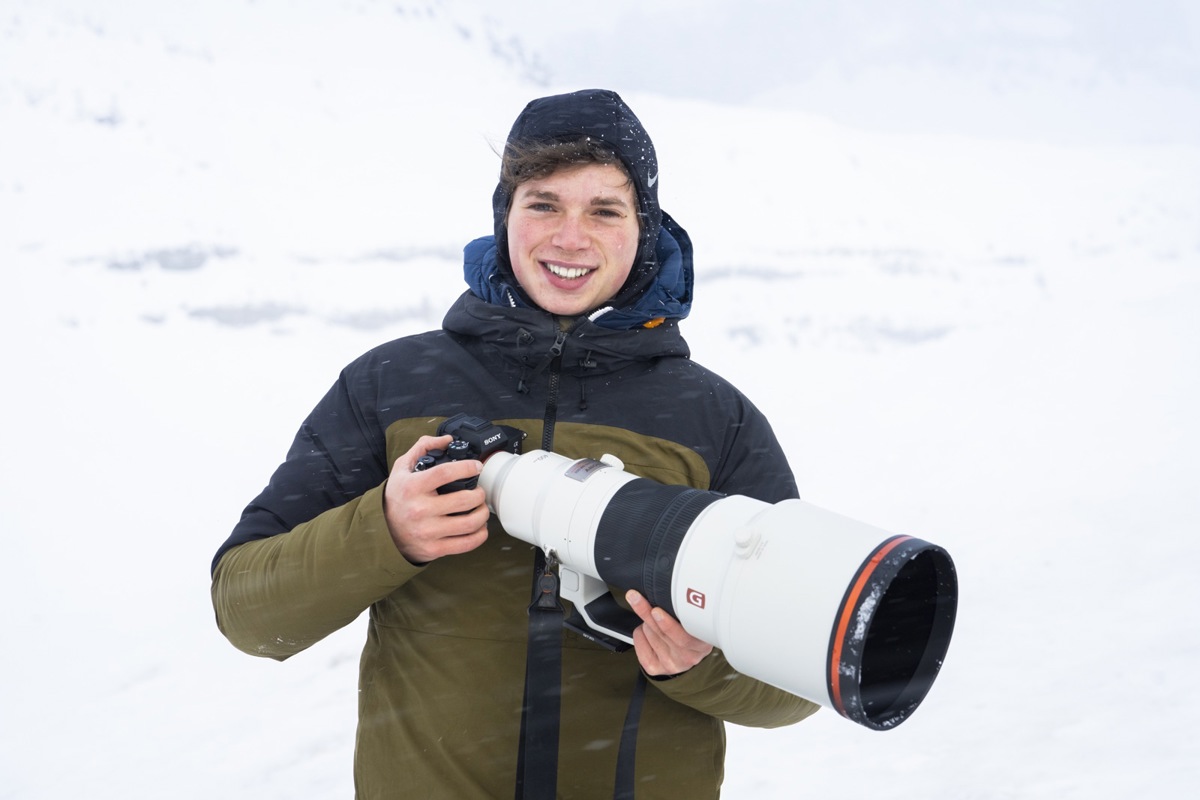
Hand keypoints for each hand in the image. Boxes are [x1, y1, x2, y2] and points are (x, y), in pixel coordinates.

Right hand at [384, 435, 490, 563]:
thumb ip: (423, 448)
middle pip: (464, 499)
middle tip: (479, 491)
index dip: (467, 467)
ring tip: (481, 508)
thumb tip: (447, 439)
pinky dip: (480, 534)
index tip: (477, 467)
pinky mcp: (434, 549)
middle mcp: (419, 510)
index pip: (445, 473)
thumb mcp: (402, 468)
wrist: (383, 531)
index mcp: (412, 487)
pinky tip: (479, 527)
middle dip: (479, 493)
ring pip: (470, 523)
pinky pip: (467, 543)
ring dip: (483, 513)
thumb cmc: (397, 497)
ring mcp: (427, 532)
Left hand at [626, 589, 712, 676]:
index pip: (683, 637)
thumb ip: (686, 610)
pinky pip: (640, 644)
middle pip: (660, 633)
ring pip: (649, 634)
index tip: (656, 610)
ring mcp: (671, 664)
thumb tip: (666, 589)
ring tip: (656, 622)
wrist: (688, 655)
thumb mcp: (696, 621)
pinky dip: (639, 634)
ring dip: (647, 623)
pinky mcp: (656, 668)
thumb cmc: (691, 633)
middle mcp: (687, 657)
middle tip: (635, 597)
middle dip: (646, 612)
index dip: (668, 624)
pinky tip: (646, 632)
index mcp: (701, 644)